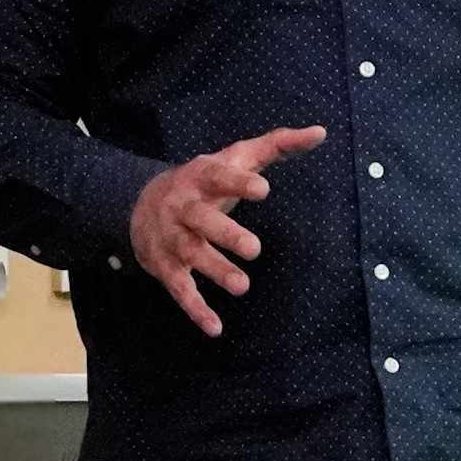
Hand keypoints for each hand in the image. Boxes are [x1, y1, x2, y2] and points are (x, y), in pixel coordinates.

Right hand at [129, 125, 327, 335]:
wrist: (140, 203)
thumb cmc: (205, 181)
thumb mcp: (234, 159)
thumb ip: (276, 145)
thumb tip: (321, 132)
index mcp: (201, 178)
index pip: (217, 177)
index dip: (238, 183)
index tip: (263, 188)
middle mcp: (183, 209)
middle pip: (202, 220)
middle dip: (226, 234)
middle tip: (254, 249)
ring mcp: (172, 239)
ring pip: (191, 255)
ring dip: (215, 271)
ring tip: (241, 286)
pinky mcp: (166, 267)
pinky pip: (180, 290)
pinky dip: (195, 310)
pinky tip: (215, 328)